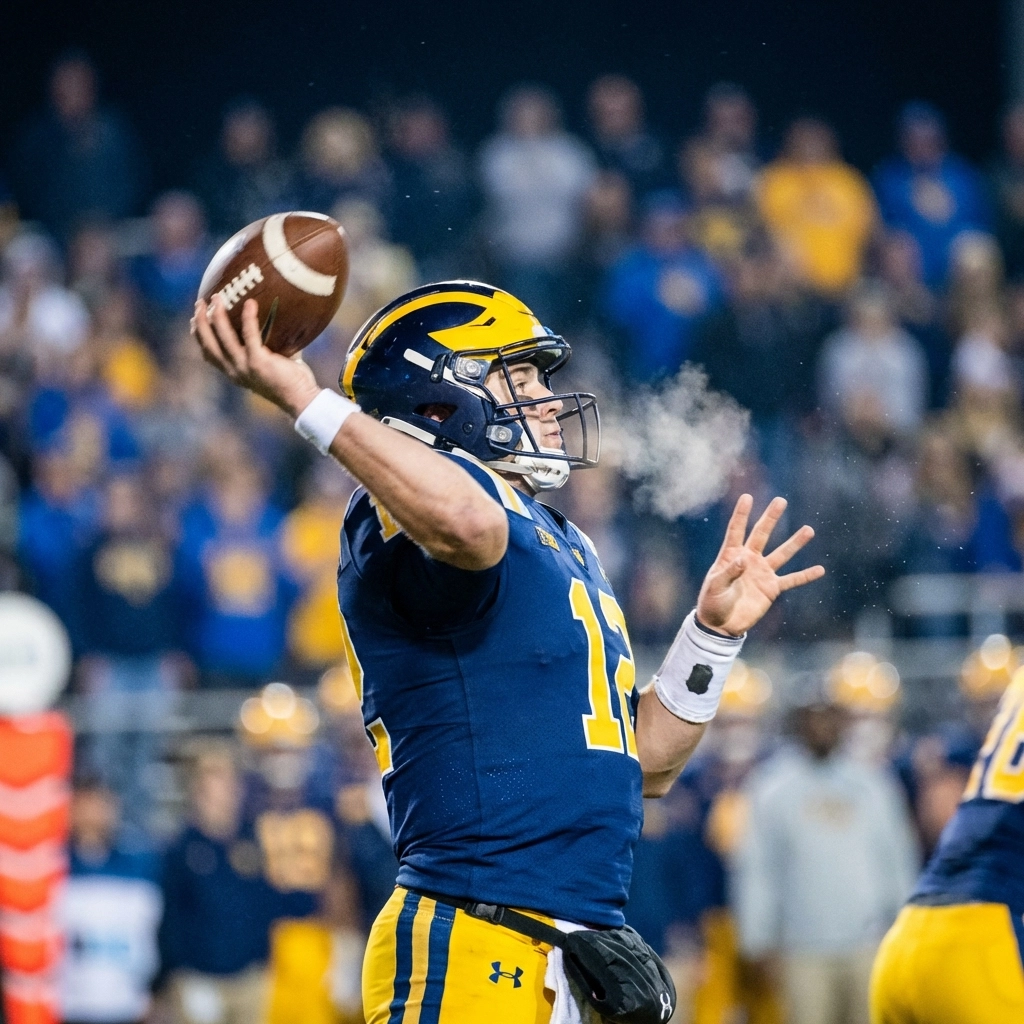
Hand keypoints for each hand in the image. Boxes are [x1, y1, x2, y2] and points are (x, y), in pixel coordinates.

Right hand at [192, 295, 320, 417]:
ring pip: (223, 338)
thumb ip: (265, 346)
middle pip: (208, 344)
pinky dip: (248, 318)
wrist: (301, 398)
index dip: (199, 335)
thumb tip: (273, 319)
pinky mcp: (259, 363)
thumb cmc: (291, 380)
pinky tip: (250, 303)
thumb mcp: (269, 363)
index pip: (208, 353)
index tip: (194, 318)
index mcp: (233, 372)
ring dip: (218, 316)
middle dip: (201, 322)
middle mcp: (234, 371)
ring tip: (218, 297)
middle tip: (201, 302)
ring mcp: (245, 368)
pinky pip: (250, 336)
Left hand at [696, 494, 823, 636]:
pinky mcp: (771, 588)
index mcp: (730, 556)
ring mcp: (762, 573)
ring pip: (781, 554)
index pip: (736, 530)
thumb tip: (744, 559)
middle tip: (781, 500)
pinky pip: (791, 580)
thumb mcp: (715, 587)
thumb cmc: (712, 603)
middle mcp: (749, 560)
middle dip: (771, 518)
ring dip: (795, 543)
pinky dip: (805, 576)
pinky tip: (820, 569)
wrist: (721, 625)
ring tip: (808, 530)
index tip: (747, 497)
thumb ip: (729, 573)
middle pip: (761, 534)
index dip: (741, 514)